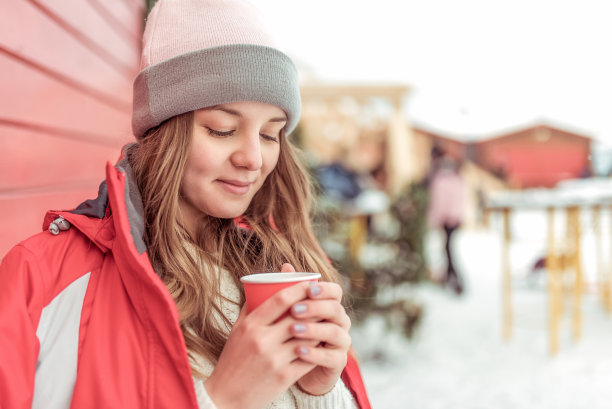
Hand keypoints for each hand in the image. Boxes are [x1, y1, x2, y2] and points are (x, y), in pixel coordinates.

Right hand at [204, 277, 316, 408]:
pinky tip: (321, 343)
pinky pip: (309, 357)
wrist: (226, 396)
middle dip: (315, 305)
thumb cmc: (233, 359)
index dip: (300, 289)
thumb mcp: (237, 331)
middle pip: (299, 315)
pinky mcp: (284, 377)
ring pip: (308, 336)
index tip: (310, 283)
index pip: (281, 299)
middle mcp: (262, 340)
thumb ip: (251, 307)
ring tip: (326, 320)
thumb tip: (263, 286)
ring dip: (319, 327)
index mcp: (251, 325)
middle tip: (324, 300)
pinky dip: (317, 348)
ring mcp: (275, 359)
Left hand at [288, 270, 351, 395]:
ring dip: (313, 329)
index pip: (335, 292)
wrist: (294, 367)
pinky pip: (331, 357)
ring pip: (334, 332)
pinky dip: (315, 353)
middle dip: (315, 308)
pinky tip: (298, 351)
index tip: (307, 288)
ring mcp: (341, 342)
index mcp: (329, 306)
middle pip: (335, 309)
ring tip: (293, 330)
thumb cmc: (292, 334)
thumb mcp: (288, 313)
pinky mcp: (337, 362)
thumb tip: (285, 266)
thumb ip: (289, 291)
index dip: (324, 289)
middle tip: (294, 310)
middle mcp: (339, 322)